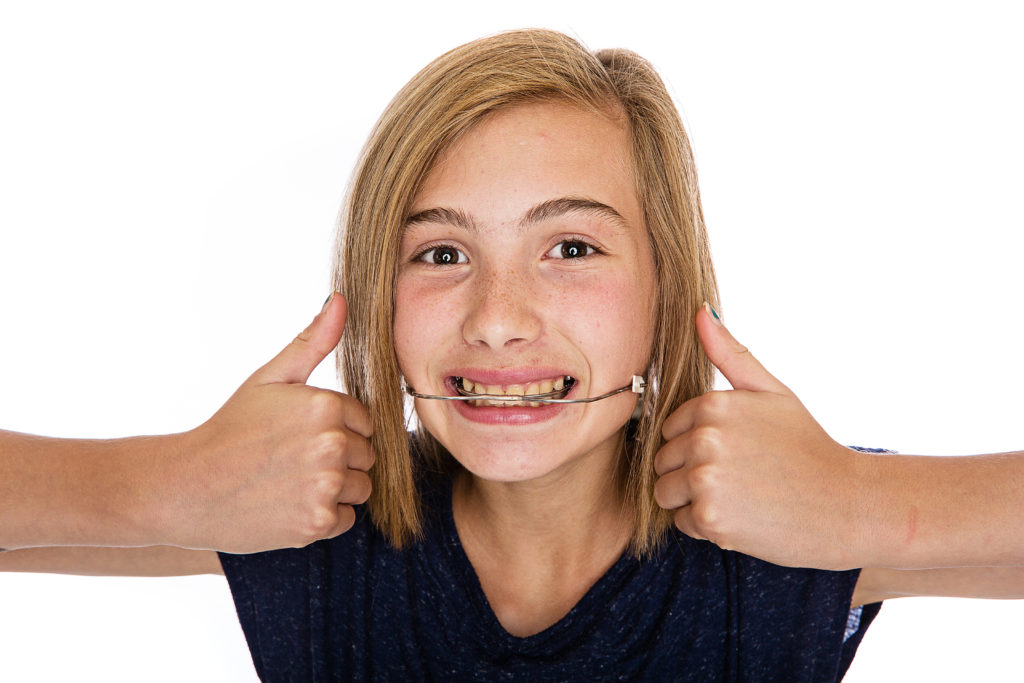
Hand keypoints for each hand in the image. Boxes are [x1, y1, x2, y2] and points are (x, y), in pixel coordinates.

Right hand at [161, 294, 373, 552]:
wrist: (186, 487)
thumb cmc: (230, 429)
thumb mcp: (269, 378)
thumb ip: (313, 342)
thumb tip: (342, 300)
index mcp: (326, 406)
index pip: (365, 421)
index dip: (336, 428)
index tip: (299, 435)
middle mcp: (332, 445)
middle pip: (367, 455)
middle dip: (340, 458)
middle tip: (292, 460)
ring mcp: (326, 486)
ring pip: (361, 488)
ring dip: (335, 489)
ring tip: (291, 481)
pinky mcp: (318, 523)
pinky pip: (347, 518)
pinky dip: (324, 517)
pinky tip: (289, 504)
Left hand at [653, 304, 865, 568]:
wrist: (849, 504)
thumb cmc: (808, 448)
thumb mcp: (773, 392)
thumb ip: (731, 354)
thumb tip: (700, 310)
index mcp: (713, 404)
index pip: (670, 430)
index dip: (699, 445)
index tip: (738, 453)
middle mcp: (704, 438)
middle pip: (663, 462)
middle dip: (692, 473)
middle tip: (742, 478)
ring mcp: (705, 479)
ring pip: (666, 493)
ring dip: (694, 501)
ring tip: (740, 497)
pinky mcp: (710, 518)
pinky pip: (683, 523)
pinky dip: (708, 527)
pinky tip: (745, 518)